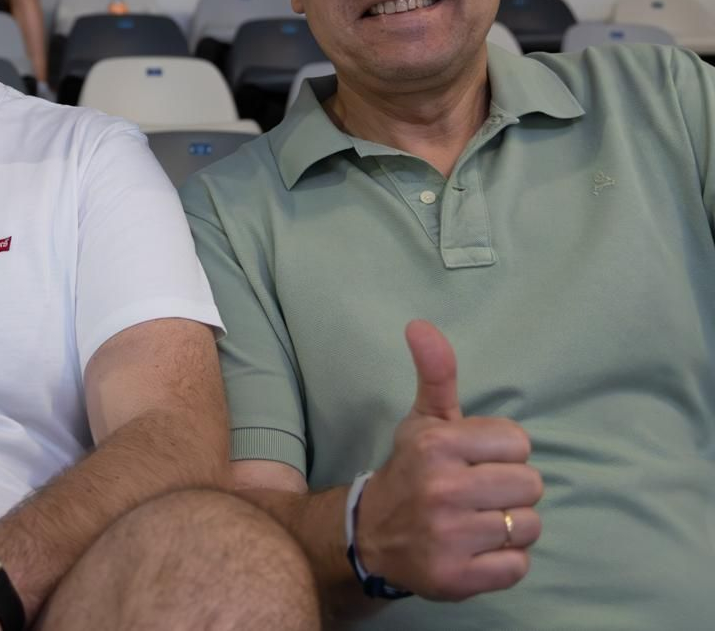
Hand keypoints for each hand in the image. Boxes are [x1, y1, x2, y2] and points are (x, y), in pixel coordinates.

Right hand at [356, 320, 542, 600]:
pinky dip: (504, 561)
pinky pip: (518, 566)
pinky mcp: (456, 577)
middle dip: (510, 490)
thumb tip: (420, 324)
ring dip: (510, 527)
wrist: (372, 534)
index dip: (502, 453)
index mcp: (436, 444)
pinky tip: (477, 549)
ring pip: (529, 526)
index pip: (519, 443)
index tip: (475, 461)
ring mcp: (448, 536)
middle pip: (530, 485)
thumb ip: (435, 374)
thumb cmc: (413, 471)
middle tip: (477, 494)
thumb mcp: (423, 420)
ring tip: (477, 522)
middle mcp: (440, 488)